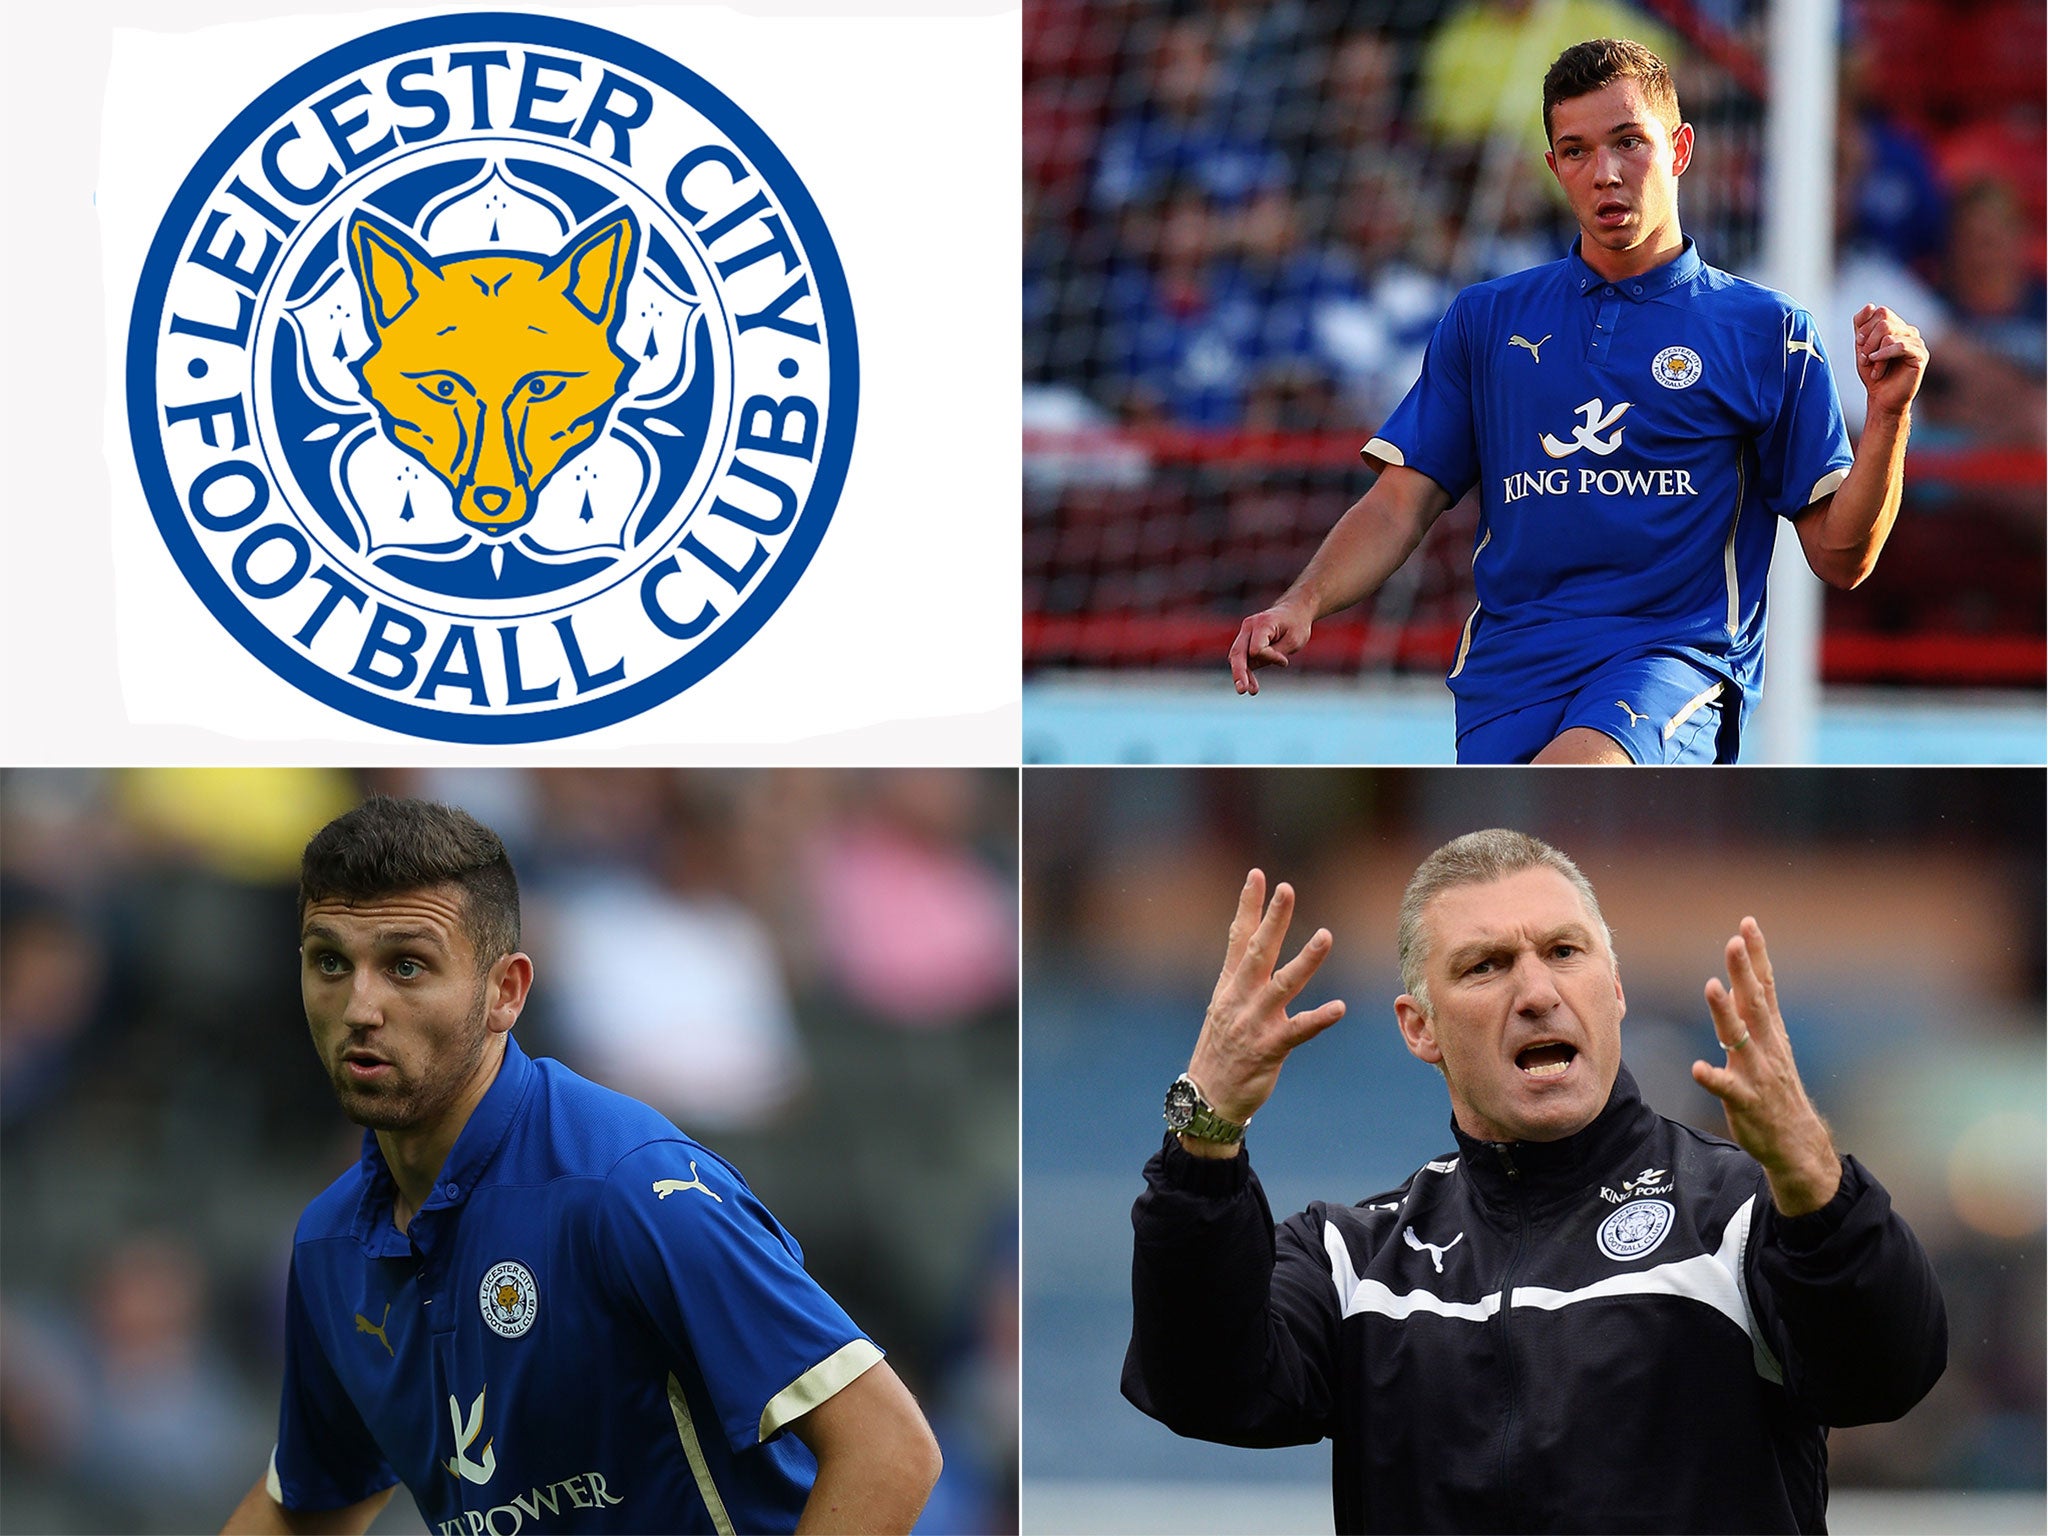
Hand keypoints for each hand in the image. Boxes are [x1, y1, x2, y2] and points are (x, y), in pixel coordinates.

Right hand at [1183, 871, 1346, 1153]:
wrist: (1207, 1099)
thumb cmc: (1220, 1053)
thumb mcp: (1223, 1010)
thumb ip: (1240, 980)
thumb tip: (1251, 950)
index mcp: (1229, 987)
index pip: (1238, 938)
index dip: (1247, 906)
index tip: (1257, 875)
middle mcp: (1239, 999)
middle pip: (1259, 952)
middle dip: (1273, 919)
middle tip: (1287, 889)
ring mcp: (1253, 1024)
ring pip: (1282, 985)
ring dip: (1305, 960)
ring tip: (1325, 936)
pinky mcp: (1268, 1050)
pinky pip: (1297, 1031)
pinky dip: (1318, 1019)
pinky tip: (1339, 1007)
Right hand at [1228, 600, 1313, 695]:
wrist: (1294, 612)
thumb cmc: (1296, 625)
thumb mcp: (1294, 640)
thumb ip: (1275, 653)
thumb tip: (1254, 665)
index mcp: (1262, 623)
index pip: (1257, 648)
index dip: (1270, 658)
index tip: (1284, 661)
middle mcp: (1249, 626)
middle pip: (1238, 652)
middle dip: (1239, 672)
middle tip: (1242, 690)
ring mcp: (1245, 633)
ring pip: (1236, 657)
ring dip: (1241, 675)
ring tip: (1246, 691)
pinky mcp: (1246, 642)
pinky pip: (1242, 658)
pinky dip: (1246, 672)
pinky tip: (1251, 686)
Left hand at [1690, 918, 1840, 1215]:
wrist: (1795, 1142)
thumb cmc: (1776, 1089)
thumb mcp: (1771, 1045)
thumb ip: (1756, 1012)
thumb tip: (1742, 975)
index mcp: (1771, 1031)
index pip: (1765, 985)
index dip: (1756, 955)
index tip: (1748, 923)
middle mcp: (1766, 1046)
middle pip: (1754, 1003)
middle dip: (1744, 971)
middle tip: (1733, 941)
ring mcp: (1757, 1074)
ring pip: (1739, 1039)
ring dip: (1725, 1013)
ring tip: (1711, 986)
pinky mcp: (1746, 1101)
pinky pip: (1727, 1088)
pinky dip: (1713, 1077)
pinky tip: (1698, 1068)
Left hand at [1852, 303, 1927, 418]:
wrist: (1882, 398)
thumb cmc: (1873, 374)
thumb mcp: (1862, 347)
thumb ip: (1862, 325)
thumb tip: (1870, 305)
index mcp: (1897, 327)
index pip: (1880, 312)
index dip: (1865, 328)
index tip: (1859, 345)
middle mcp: (1909, 331)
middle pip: (1884, 321)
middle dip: (1868, 341)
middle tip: (1866, 359)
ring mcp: (1917, 342)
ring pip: (1889, 334)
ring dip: (1875, 354)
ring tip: (1875, 368)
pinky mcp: (1921, 355)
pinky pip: (1900, 346)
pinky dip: (1884, 355)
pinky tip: (1878, 366)